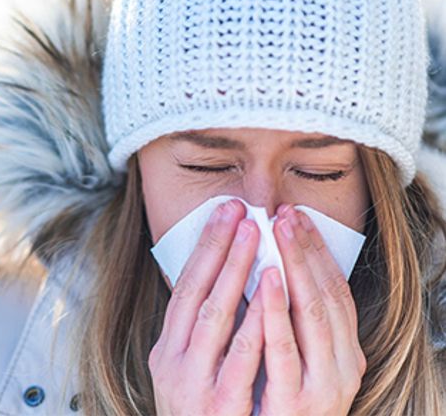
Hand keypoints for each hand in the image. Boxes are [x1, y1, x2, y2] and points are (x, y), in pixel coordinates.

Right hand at [149, 199, 265, 414]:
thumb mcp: (188, 373)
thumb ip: (200, 336)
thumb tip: (223, 282)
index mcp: (167, 350)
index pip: (183, 286)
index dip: (205, 247)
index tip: (224, 212)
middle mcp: (174, 363)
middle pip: (196, 293)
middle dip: (221, 248)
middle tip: (242, 211)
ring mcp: (194, 385)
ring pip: (214, 318)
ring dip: (236, 274)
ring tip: (258, 238)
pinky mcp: (219, 408)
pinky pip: (239, 361)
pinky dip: (253, 325)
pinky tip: (268, 296)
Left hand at [257, 206, 365, 414]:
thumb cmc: (276, 408)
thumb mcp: (293, 363)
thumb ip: (289, 325)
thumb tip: (269, 270)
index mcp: (341, 354)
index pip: (333, 290)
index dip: (315, 252)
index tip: (294, 216)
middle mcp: (340, 368)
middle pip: (325, 294)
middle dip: (304, 250)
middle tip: (285, 212)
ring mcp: (321, 387)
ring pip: (312, 315)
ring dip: (295, 268)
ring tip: (277, 231)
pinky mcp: (294, 404)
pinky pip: (285, 349)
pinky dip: (277, 311)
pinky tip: (267, 278)